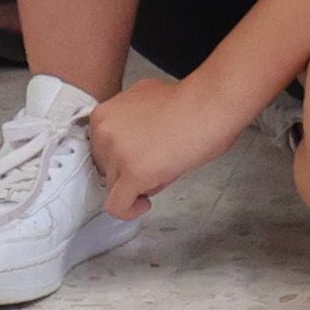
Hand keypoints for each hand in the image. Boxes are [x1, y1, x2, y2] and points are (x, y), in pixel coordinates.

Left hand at [83, 67, 249, 215]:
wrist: (210, 104)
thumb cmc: (190, 102)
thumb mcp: (144, 99)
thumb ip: (127, 121)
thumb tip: (129, 140)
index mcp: (104, 114)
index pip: (100, 151)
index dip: (122, 157)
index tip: (136, 160)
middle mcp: (104, 132)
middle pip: (105, 169)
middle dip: (128, 170)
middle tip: (155, 162)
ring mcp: (117, 154)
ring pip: (114, 187)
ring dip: (136, 184)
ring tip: (162, 170)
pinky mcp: (133, 174)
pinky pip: (118, 206)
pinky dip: (130, 210)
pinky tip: (144, 204)